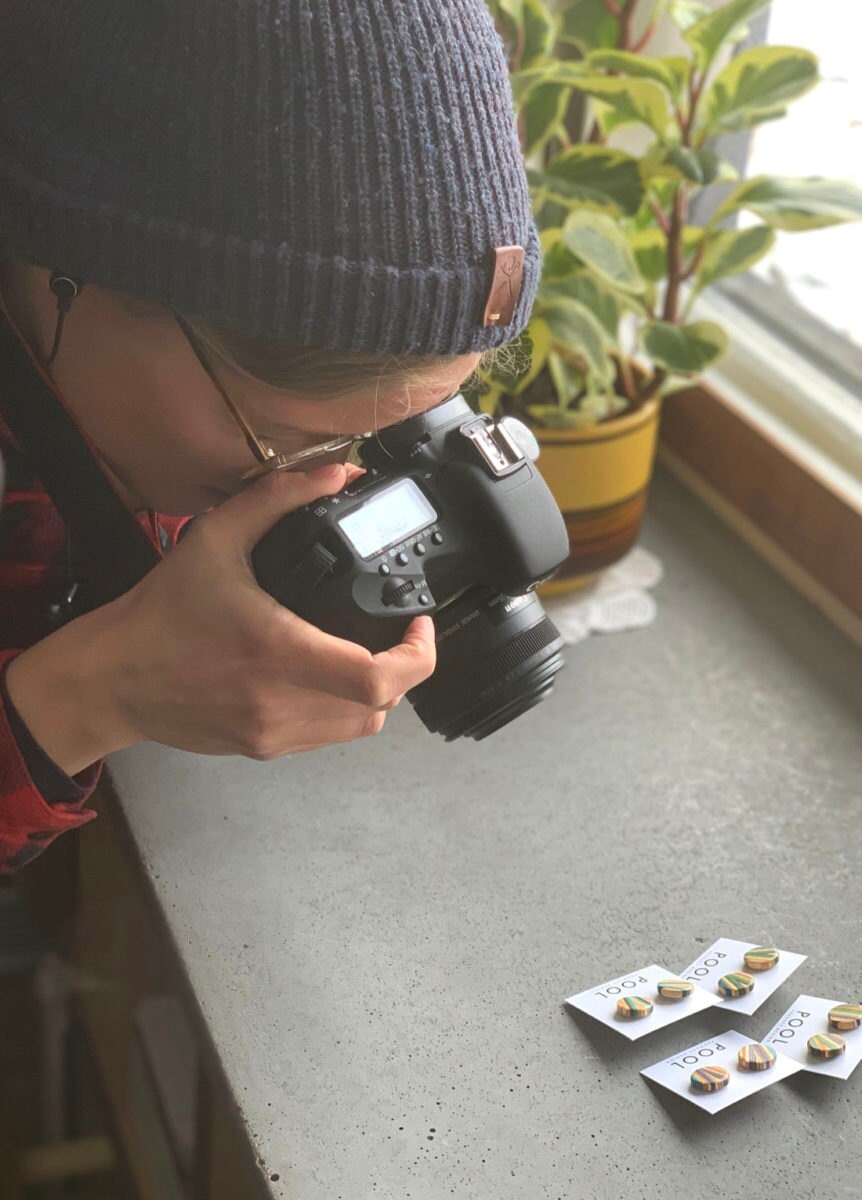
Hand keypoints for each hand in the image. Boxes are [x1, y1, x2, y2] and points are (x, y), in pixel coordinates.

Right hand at [6, 464, 435, 774]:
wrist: (112, 678)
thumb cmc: (161, 613)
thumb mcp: (217, 537)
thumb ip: (280, 497)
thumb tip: (338, 475)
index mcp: (277, 651)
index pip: (377, 679)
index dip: (417, 656)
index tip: (419, 625)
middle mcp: (280, 702)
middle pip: (381, 708)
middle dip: (405, 670)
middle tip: (402, 634)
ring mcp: (273, 733)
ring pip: (361, 728)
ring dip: (378, 693)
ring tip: (370, 652)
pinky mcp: (263, 750)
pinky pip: (328, 736)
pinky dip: (344, 709)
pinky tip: (330, 675)